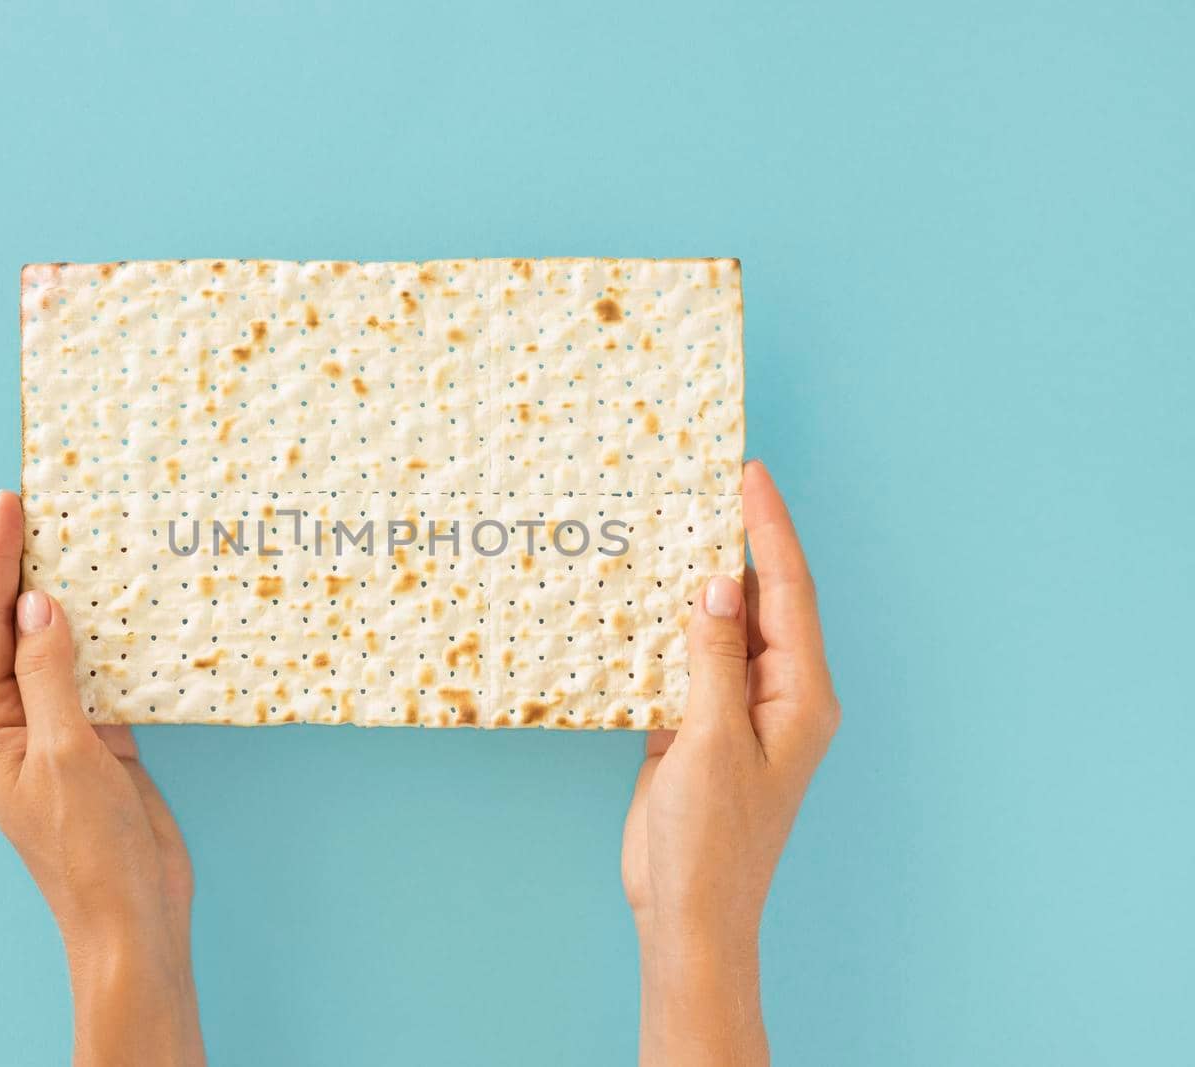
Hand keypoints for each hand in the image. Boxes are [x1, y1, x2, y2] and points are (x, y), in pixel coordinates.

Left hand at [0, 491, 203, 1066]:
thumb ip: (50, 673)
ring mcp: (54, 731)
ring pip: (56, 647)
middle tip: (46, 505)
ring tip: (86, 540)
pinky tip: (128, 608)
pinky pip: (95, 675)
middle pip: (10, 628)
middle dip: (24, 567)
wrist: (130, 916)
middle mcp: (11, 722)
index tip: (9, 504)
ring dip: (70, 599)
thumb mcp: (67, 752)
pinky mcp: (95, 742)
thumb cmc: (88, 849)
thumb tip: (38, 604)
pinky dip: (109, 639)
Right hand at [621, 460, 840, 1065]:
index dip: (769, 529)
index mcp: (800, 696)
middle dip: (739, 540)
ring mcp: (738, 711)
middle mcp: (778, 694)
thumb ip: (713, 658)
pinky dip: (671, 626)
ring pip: (723, 627)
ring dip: (701, 580)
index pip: (788, 592)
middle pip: (763, 600)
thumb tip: (717, 583)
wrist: (689, 915)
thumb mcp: (709, 743)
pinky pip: (692, 659)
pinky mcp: (701, 727)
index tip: (749, 474)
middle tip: (708, 481)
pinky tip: (645, 598)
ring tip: (673, 522)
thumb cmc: (709, 842)